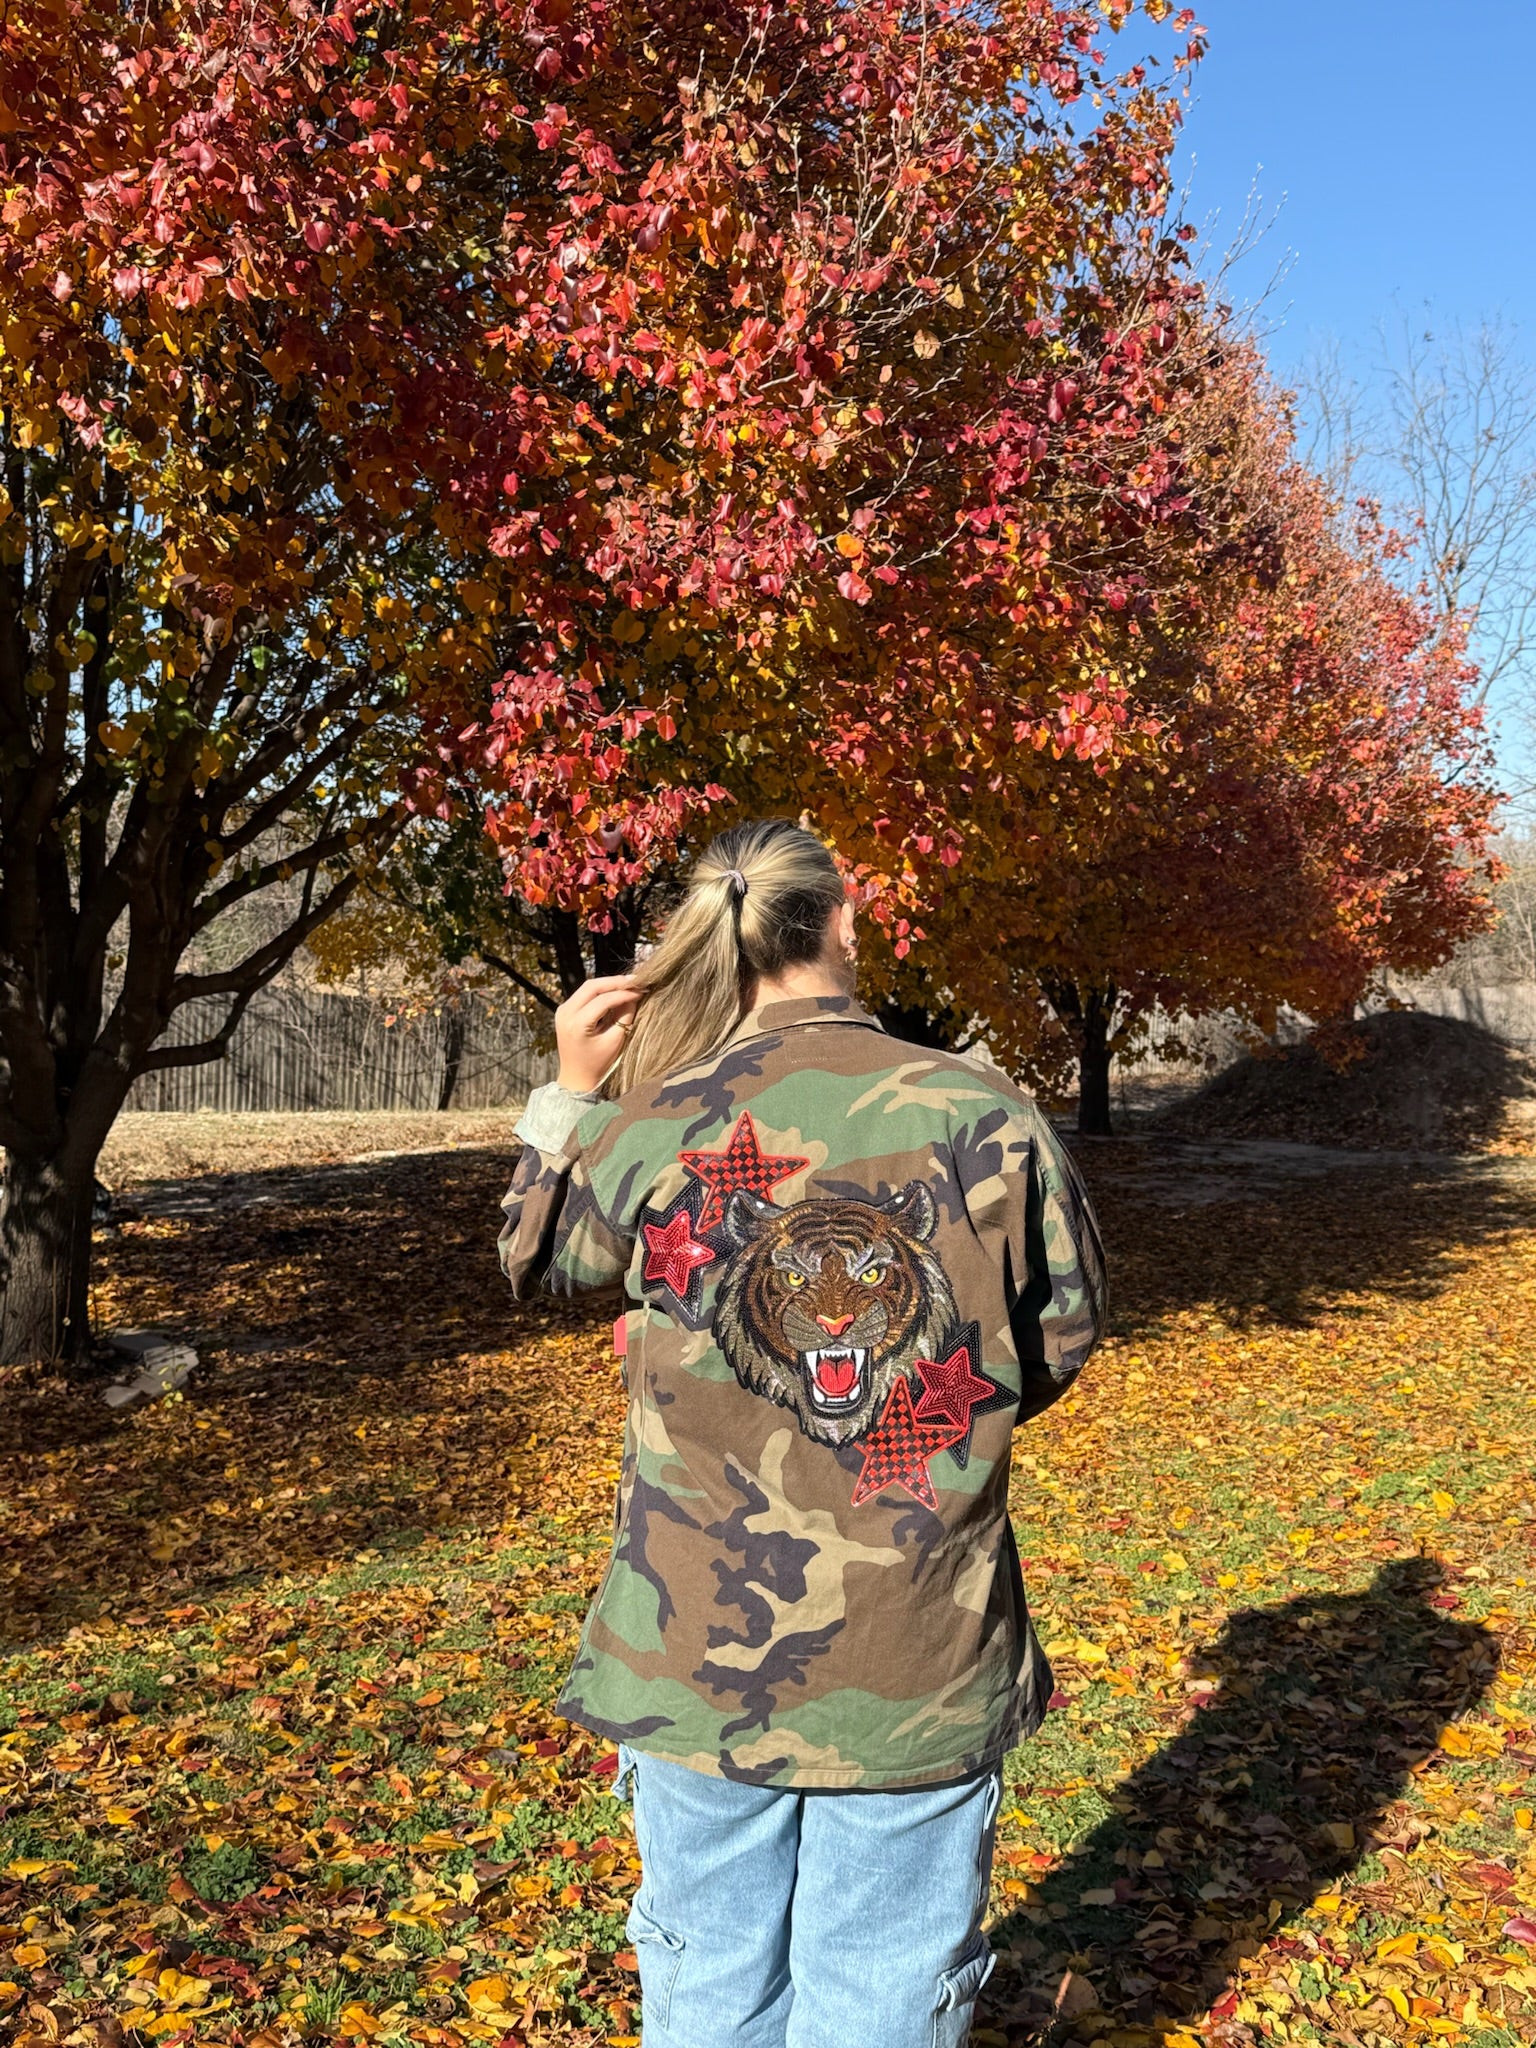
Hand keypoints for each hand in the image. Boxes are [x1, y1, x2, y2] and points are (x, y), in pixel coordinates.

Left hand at [555, 974, 641, 1092]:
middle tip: (636, 980)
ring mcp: (562, 1010)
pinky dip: (600, 991)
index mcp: (577, 1024)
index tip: (641, 990)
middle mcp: (565, 1013)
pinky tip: (615, 991)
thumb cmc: (598, 1064)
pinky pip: (584, 994)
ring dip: (608, 984)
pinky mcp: (564, 1010)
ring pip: (588, 987)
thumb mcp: (615, 1041)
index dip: (624, 993)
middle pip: (592, 986)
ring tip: (628, 984)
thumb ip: (625, 1016)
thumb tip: (634, 995)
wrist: (576, 1077)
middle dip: (615, 982)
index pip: (603, 1000)